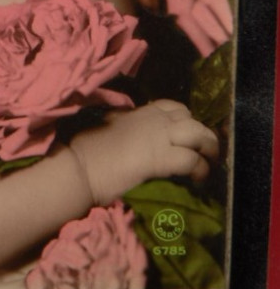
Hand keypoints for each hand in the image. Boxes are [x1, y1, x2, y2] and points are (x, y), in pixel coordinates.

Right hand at [70, 100, 218, 205]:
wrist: (78, 168)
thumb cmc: (85, 151)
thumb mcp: (107, 125)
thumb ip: (125, 123)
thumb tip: (132, 130)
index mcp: (139, 111)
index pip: (173, 107)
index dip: (186, 121)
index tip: (186, 137)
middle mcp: (153, 119)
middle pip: (192, 120)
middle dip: (204, 135)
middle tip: (205, 154)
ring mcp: (158, 136)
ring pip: (199, 135)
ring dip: (209, 150)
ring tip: (209, 165)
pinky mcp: (161, 158)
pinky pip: (192, 161)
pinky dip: (200, 171)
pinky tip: (197, 181)